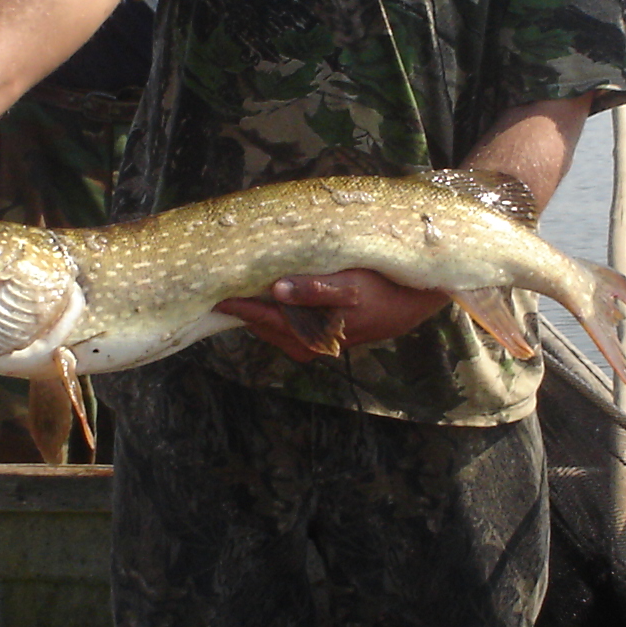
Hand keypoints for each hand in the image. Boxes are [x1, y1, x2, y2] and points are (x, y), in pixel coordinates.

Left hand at [217, 269, 448, 362]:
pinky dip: (275, 313)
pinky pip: (286, 327)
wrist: (410, 304)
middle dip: (244, 307)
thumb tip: (276, 290)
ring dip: (259, 311)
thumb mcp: (347, 285)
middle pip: (263, 326)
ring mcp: (312, 342)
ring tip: (241, 287)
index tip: (215, 292)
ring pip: (274, 328)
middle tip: (222, 284)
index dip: (237, 304)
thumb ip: (312, 289)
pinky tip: (272, 295)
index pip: (261, 317)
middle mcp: (306, 343)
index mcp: (309, 332)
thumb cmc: (379, 289)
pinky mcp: (319, 336)